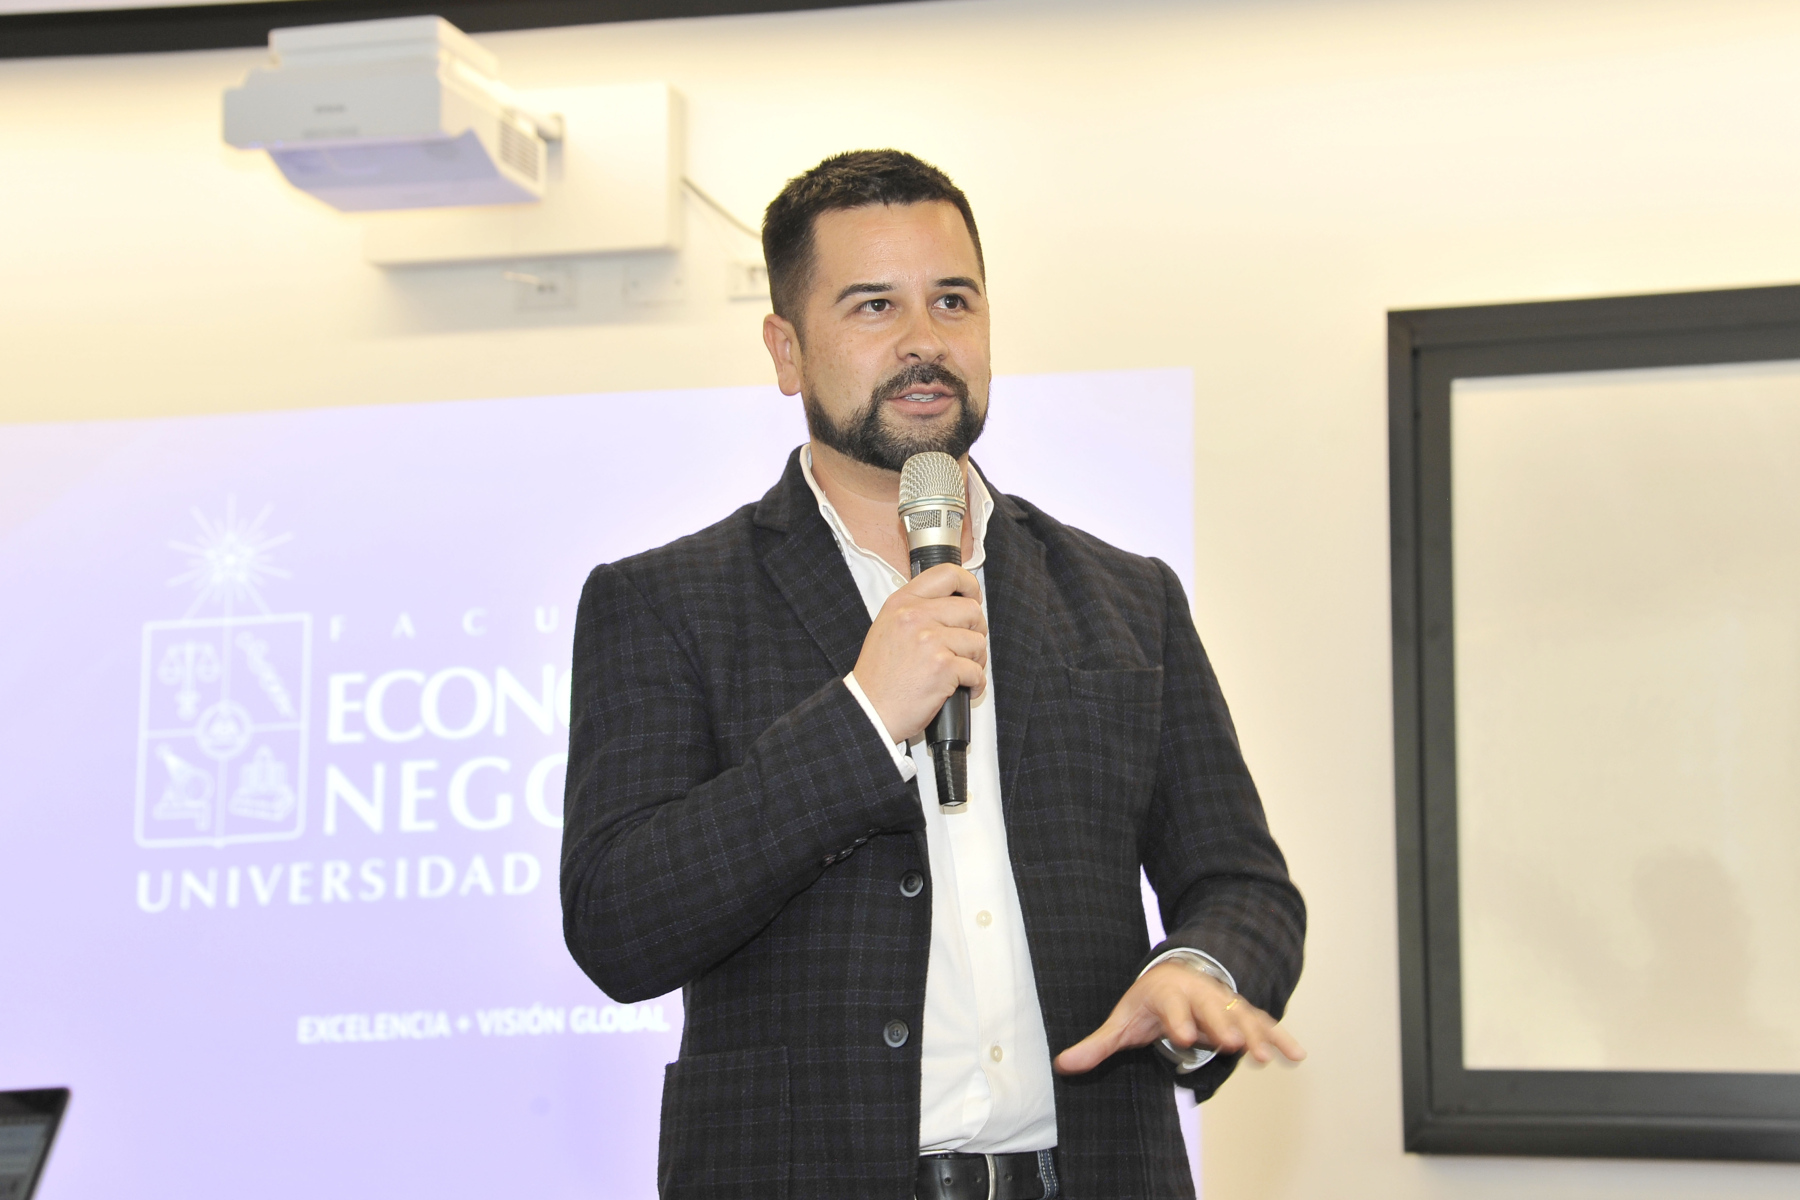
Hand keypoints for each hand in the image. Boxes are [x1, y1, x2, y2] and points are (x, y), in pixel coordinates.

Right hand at [851, 563, 986, 742]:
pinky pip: (976, 671)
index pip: (947, 574)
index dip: (969, 584)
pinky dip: (975, 683)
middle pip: (971, 610)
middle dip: (977, 630)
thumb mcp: (887, 628)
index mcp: (902, 603)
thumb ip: (916, 611)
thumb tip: (953, 606)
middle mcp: (915, 616)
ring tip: (962, 671)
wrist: (869, 711)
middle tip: (968, 646)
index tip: (973, 596)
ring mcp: (930, 640)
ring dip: (976, 660)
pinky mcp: (943, 666)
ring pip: (978, 642)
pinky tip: (964, 688)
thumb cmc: (878, 678)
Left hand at [1053, 961, 1305, 1074]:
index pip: (1172, 1007)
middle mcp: (1198, 995)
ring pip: (1241, 1017)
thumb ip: (1098, 1044)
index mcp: (1166, 995)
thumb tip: (1062, 1064)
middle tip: (1233, 1044)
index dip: (1179, 1021)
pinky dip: (1280, 1038)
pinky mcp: (1241, 1014)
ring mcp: (1223, 1003)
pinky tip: (1297, 1056)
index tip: (1184, 1038)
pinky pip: (1263, 1024)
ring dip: (1255, 1035)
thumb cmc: (1147, 1001)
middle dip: (1222, 1026)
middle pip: (1212, 1010)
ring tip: (1265, 1057)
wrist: (1176, 970)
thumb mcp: (1122, 1020)